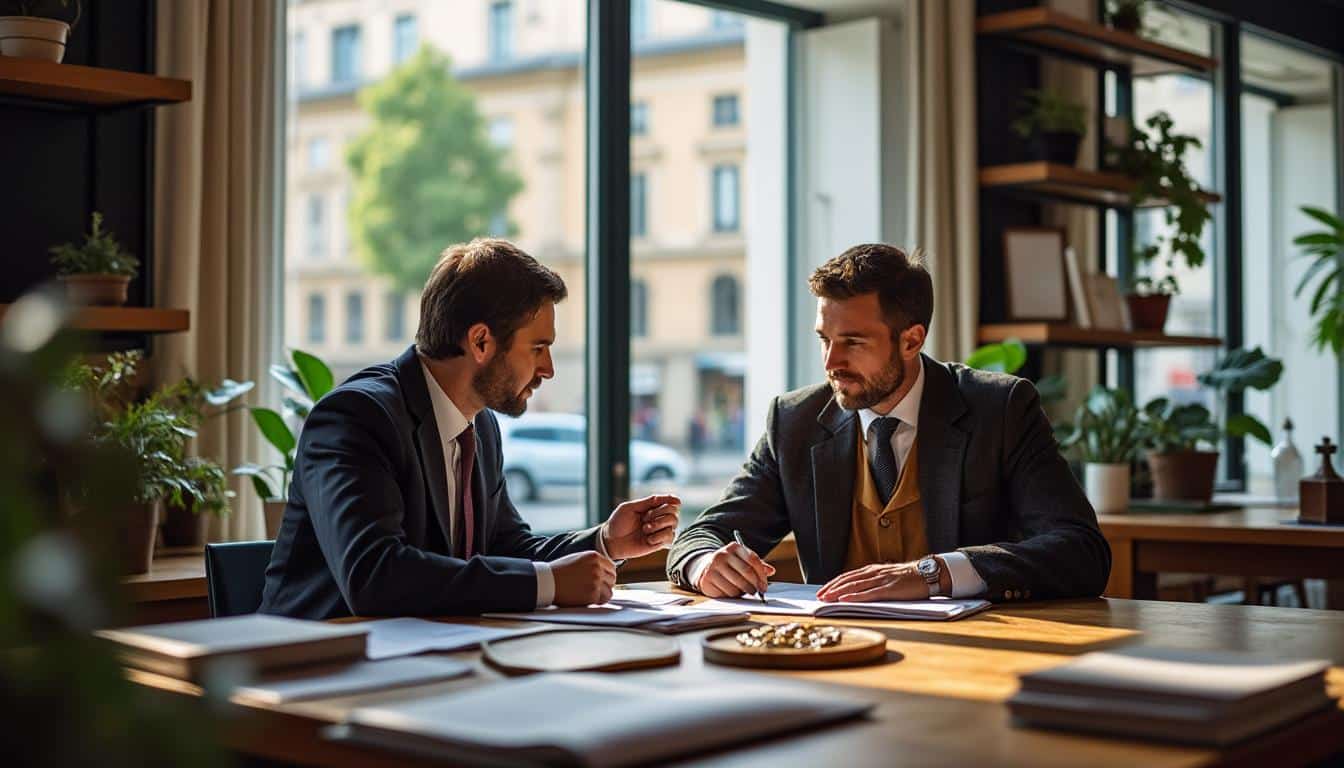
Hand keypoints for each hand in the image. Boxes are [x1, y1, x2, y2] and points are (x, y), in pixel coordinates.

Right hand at [550, 551, 615, 605]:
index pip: (611, 567)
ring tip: (591, 595)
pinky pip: (602, 600)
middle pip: (612, 579)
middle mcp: (597, 567)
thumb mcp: (577, 559)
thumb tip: (604, 572)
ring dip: (602, 594)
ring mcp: (596, 581)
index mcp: (594, 556)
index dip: (607, 576)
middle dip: (606, 585)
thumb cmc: (559, 571)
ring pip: (610, 591)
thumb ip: (592, 563)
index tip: (603, 581)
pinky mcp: (592, 594)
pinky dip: (597, 601)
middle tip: (597, 589)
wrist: (547, 581)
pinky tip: (588, 599)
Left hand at [602, 493, 680, 559]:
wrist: (610, 541)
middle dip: (659, 513)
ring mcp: (659, 531)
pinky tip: (648, 539)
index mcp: (651, 508)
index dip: (672, 500)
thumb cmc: (618, 523)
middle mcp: (658, 519)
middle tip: (644, 519)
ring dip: (658, 524)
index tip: (676, 501)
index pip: (669, 502)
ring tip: (645, 529)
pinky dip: (659, 537)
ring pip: (673, 524)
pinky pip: (670, 537)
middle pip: (673, 512)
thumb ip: (649, 502)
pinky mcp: (659, 544)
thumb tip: (673, 499)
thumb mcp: (630, 507)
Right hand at [695, 542, 774, 597]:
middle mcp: (722, 555)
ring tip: (744, 591)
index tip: (764, 587)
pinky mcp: (707, 579)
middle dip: (755, 585)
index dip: (761, 575)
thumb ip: (757, 565)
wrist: (705, 567)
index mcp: (734, 547)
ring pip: (736, 585)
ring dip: (743, 592)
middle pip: (746, 572)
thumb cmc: (729, 565)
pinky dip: (732, 596)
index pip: (753, 560)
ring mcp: (713, 567)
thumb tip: (771, 571)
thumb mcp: (742, 560)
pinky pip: (726, 593)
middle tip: (757, 592)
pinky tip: (732, 592)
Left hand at [816, 559, 943, 601]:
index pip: (848, 576)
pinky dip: (855, 597)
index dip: (833, 584)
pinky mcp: (890, 589)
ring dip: (838, 593)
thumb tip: (858, 590)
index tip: (822, 592)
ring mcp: (882, 580)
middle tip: (819, 598)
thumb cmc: (909, 578)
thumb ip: (873, 581)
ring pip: (855, 586)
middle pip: (848, 580)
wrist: (929, 574)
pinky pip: (869, 593)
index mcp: (873, 570)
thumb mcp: (887, 576)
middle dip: (831, 589)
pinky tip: (845, 600)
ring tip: (827, 599)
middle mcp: (874, 573)